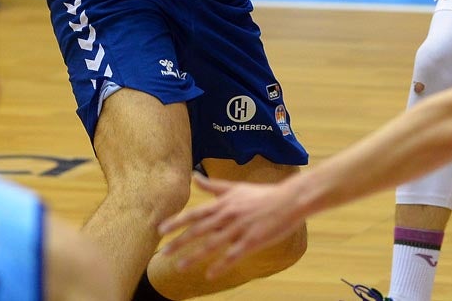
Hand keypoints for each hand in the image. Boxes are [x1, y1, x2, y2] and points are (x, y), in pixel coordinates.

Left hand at [158, 174, 302, 279]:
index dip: (177, 222)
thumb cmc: (263, 194)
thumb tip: (194, 176)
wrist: (290, 200)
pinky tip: (210, 275)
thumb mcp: (236, 187)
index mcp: (224, 203)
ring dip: (194, 256)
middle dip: (179, 242)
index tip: (161, 231)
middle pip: (199, 230)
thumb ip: (214, 186)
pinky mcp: (253, 240)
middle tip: (162, 253)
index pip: (195, 214)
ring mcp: (241, 228)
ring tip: (179, 267)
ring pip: (213, 244)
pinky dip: (221, 265)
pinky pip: (233, 255)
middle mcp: (229, 215)